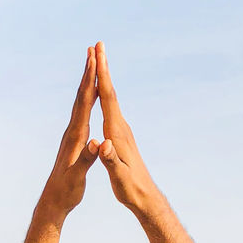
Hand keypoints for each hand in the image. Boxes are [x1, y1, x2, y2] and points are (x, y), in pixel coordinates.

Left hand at [37, 47, 99, 218]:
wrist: (54, 200)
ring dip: (87, 82)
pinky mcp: (74, 139)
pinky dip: (88, 99)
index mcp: (75, 137)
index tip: (94, 61)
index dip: (89, 82)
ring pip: (81, 102)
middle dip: (87, 73)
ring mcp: (72, 134)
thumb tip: (94, 144)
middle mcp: (72, 131)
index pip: (83, 104)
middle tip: (93, 50)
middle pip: (81, 97)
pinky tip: (92, 95)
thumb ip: (86, 160)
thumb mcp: (77, 178)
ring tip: (93, 64)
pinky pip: (82, 113)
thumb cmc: (67, 191)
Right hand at [94, 41, 162, 217]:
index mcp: (117, 133)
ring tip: (99, 60)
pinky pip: (110, 109)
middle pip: (110, 92)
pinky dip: (105, 94)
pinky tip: (103, 91)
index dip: (102, 76)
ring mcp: (122, 131)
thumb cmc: (130, 188)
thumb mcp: (119, 176)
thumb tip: (104, 145)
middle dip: (104, 68)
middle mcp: (121, 127)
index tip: (97, 55)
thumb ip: (110, 160)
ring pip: (111, 98)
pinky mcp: (120, 136)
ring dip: (105, 78)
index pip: (108, 99)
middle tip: (98, 45)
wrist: (145, 197)